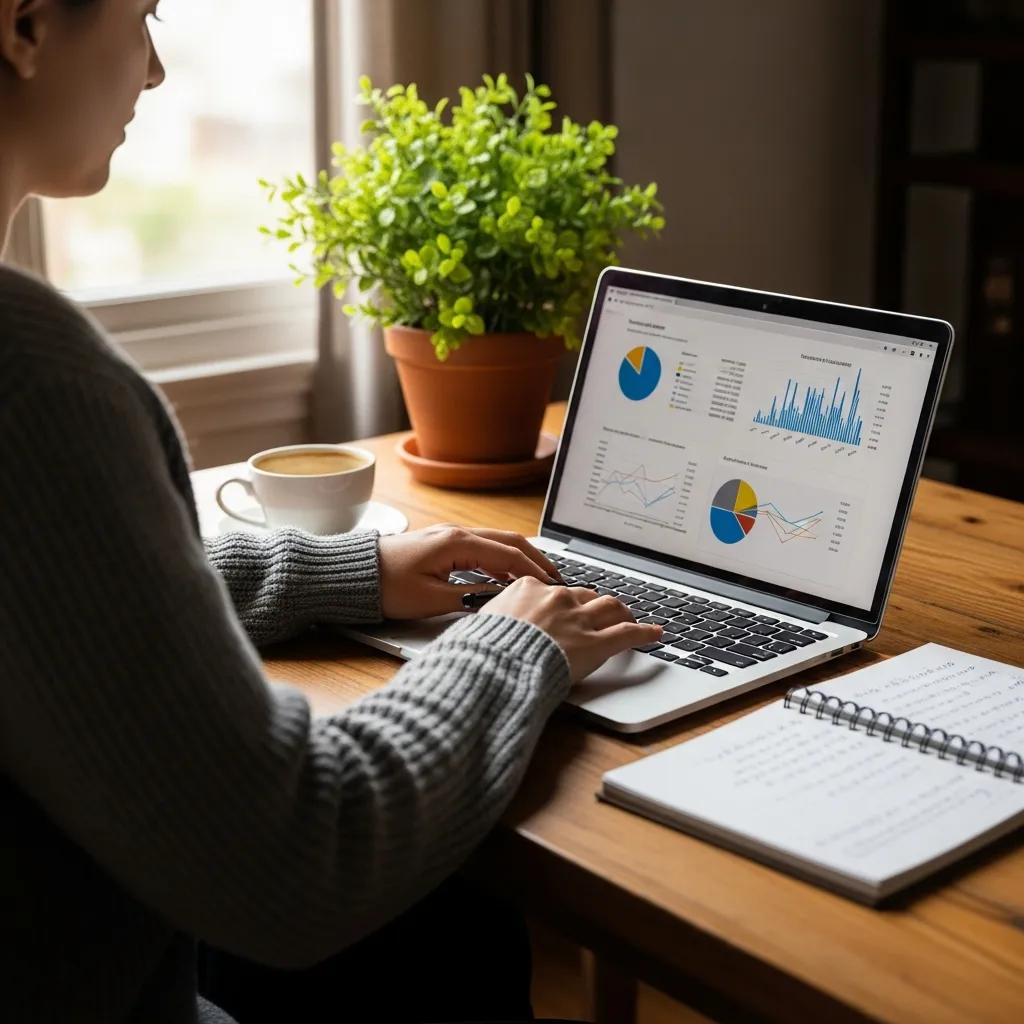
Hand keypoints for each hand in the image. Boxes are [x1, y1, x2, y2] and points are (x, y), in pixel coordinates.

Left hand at [378, 523, 562, 619]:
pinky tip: (507, 575)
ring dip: (520, 558)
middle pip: (509, 541)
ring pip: (496, 542)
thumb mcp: (432, 599)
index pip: (508, 555)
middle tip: (557, 578)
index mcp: (457, 543)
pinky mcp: (442, 543)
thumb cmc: (386, 586)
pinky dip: (502, 558)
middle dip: (536, 559)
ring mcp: (449, 535)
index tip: (553, 586)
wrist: (352, 574)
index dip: (534, 571)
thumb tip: (500, 599)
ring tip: (539, 577)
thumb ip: (471, 598)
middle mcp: (456, 533)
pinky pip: (482, 546)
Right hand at [479, 577, 662, 682]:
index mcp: (527, 587)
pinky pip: (627, 634)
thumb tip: (486, 625)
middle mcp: (557, 598)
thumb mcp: (480, 624)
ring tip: (629, 616)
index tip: (563, 607)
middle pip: (584, 595)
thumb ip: (494, 619)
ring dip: (622, 611)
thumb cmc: (481, 651)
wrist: (493, 667)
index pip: (552, 590)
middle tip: (601, 611)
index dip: (561, 601)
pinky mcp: (595, 644)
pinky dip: (644, 632)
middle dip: (594, 603)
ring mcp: (578, 620)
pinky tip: (655, 634)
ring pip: (610, 607)